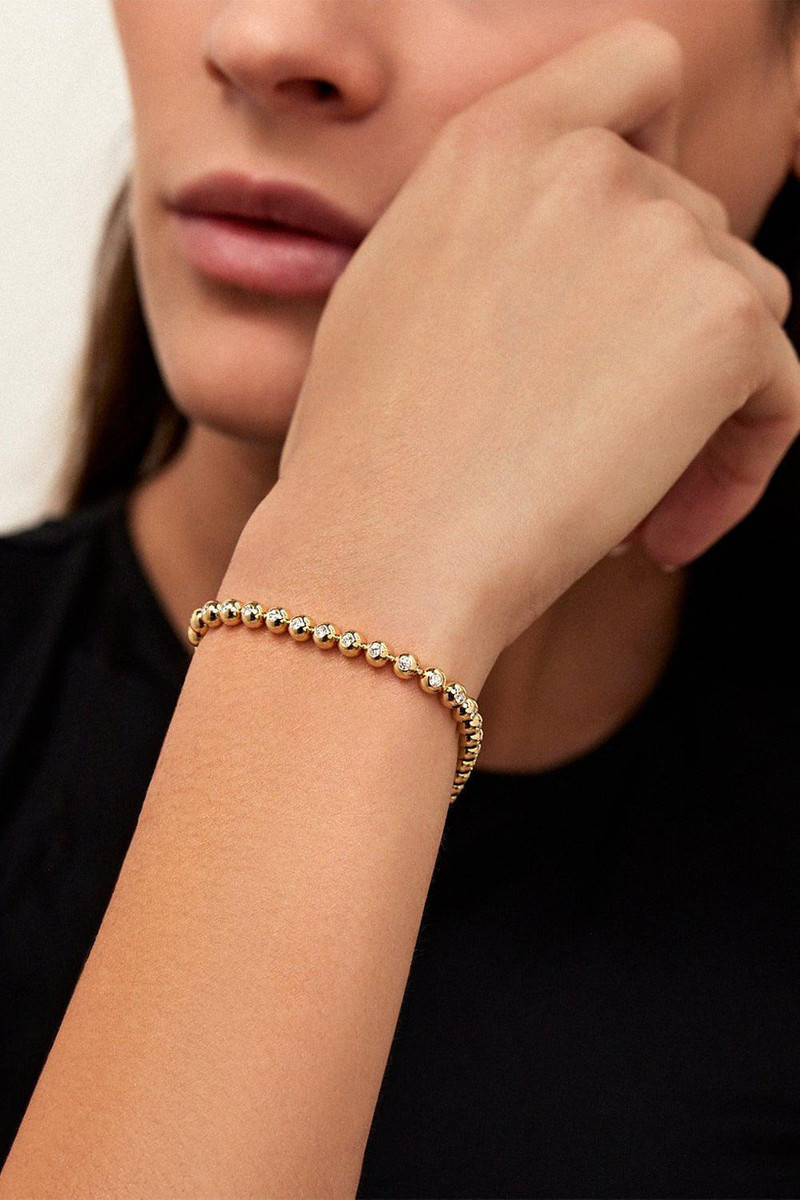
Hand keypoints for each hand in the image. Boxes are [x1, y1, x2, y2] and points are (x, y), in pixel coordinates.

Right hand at [266, 18, 799, 670]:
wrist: (385, 544)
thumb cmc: (367, 452)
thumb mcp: (400, 293)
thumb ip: (497, 236)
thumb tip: (577, 271)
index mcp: (493, 143)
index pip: (636, 67)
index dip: (662, 144)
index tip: (639, 242)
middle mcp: (586, 163)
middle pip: (695, 220)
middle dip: (661, 326)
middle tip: (601, 434)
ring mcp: (662, 231)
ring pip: (743, 302)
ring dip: (701, 399)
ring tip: (626, 496)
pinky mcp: (723, 319)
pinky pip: (777, 390)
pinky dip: (738, 464)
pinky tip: (660, 536)